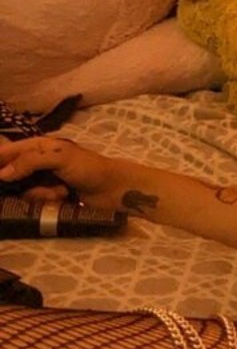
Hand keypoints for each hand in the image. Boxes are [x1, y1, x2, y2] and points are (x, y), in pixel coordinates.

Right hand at [0, 135, 122, 206]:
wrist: (113, 189)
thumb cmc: (89, 168)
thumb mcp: (60, 158)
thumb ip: (30, 162)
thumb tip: (3, 174)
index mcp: (39, 146)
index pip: (8, 151)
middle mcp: (37, 162)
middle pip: (12, 175)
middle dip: (22, 183)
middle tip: (46, 186)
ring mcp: (43, 181)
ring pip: (24, 191)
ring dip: (41, 194)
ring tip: (60, 192)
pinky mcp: (49, 197)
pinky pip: (36, 202)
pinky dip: (48, 201)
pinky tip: (64, 198)